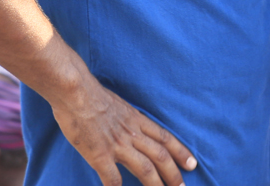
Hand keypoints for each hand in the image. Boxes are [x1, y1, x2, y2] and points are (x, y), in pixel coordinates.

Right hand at [52, 77, 195, 185]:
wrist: (77, 93)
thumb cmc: (93, 96)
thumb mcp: (119, 105)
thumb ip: (127, 119)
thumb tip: (130, 126)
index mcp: (137, 120)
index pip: (165, 138)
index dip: (180, 152)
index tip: (192, 163)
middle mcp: (132, 133)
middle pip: (160, 155)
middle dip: (174, 173)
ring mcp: (117, 145)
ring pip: (145, 167)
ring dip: (156, 183)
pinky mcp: (99, 154)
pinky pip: (112, 177)